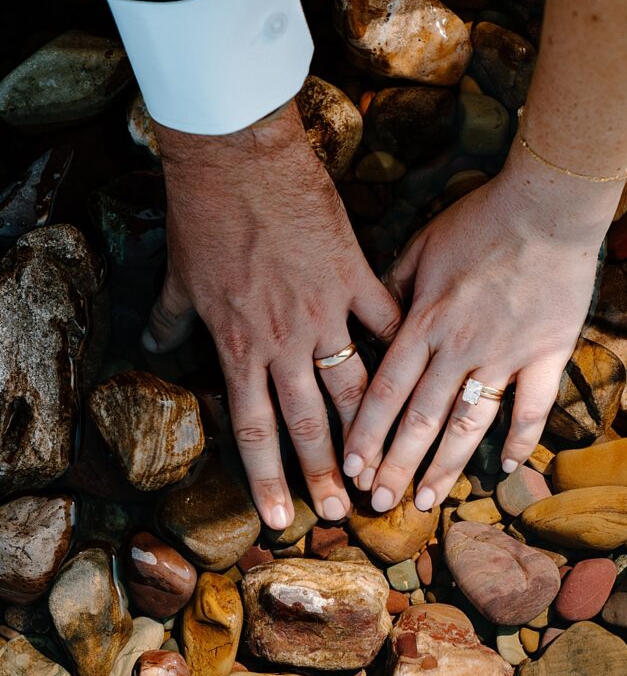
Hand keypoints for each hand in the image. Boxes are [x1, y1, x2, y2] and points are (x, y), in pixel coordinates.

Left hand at [145, 101, 400, 528]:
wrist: (235, 158)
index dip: (266, 477)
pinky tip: (425, 373)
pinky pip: (386, 320)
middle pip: (308, 422)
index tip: (279, 517)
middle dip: (324, 473)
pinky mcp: (354, 275)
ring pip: (354, 385)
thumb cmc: (203, 217)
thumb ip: (170, 322)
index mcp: (239, 347)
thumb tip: (151, 344)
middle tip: (343, 514)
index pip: (252, 429)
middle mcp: (283, 342)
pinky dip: (402, 347)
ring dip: (372, 430)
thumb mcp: (179, 278)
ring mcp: (323, 311)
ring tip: (387, 464)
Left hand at [343, 139, 623, 511]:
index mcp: (424, 322)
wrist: (548, 205)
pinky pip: (533, 409)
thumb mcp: (421, 245)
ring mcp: (504, 355)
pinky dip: (521, 442)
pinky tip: (505, 470)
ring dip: (445, 467)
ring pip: (469, 425)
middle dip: (396, 466)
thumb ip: (392, 287)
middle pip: (420, 419)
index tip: (352, 469)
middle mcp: (458, 348)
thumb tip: (370, 316)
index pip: (385, 391)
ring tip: (428, 501)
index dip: (367, 435)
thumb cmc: (480, 220)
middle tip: (379, 504)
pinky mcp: (546, 355)